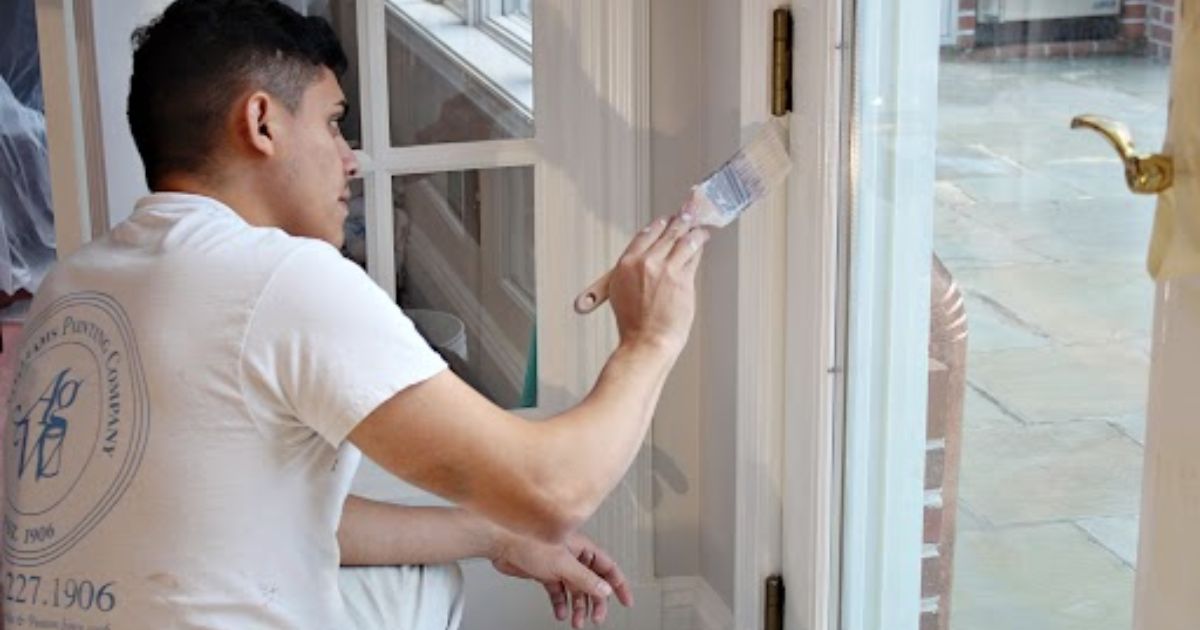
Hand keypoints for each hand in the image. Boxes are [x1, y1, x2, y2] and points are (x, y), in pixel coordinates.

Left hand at [490, 531, 632, 627]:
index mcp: (583, 549)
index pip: (608, 568)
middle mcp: (574, 557)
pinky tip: (560, 613)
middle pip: (592, 583)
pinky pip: (558, 592)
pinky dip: (560, 603)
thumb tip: (604, 589)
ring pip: (575, 590)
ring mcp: (559, 565)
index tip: (626, 600)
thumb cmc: (528, 542)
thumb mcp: (563, 564)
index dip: (619, 585)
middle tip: (597, 618)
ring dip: (578, 607)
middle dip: (596, 602)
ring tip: (577, 621)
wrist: (502, 543)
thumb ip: (585, 578)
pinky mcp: (546, 573)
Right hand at [608, 210, 709, 355]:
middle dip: (679, 222)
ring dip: (693, 230)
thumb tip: (650, 259)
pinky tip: (702, 241)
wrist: (647, 341)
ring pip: (682, 241)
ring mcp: (664, 269)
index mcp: (625, 265)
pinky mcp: (682, 278)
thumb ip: (634, 272)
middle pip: (666, 234)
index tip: (665, 221)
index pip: (645, 235)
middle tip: (687, 215)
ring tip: (700, 227)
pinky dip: (699, 245)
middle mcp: (644, 262)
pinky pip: (693, 255)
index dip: (658, 226)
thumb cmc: (635, 324)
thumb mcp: (622, 292)